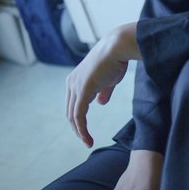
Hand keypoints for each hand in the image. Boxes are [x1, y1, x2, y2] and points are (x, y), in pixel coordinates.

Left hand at [65, 23, 140, 146]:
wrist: (118, 47)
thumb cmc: (116, 60)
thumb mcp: (108, 79)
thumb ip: (103, 91)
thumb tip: (100, 103)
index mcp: (75, 79)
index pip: (73, 104)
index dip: (78, 119)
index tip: (86, 131)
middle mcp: (71, 83)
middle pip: (70, 112)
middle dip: (77, 128)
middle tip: (86, 140)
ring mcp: (75, 86)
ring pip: (73, 116)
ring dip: (80, 132)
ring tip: (88, 142)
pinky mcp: (82, 91)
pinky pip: (79, 116)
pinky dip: (82, 130)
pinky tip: (88, 138)